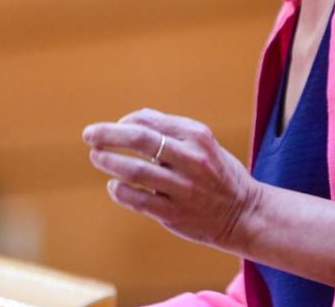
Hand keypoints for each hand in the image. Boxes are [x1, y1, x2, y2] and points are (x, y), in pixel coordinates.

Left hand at [82, 108, 259, 252]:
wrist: (245, 214)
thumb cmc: (218, 172)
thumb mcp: (203, 141)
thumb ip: (170, 129)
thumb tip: (131, 119)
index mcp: (197, 136)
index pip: (148, 121)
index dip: (123, 122)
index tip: (113, 128)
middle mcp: (191, 159)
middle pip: (139, 140)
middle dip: (108, 135)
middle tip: (88, 135)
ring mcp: (183, 188)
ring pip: (135, 171)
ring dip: (109, 162)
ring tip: (97, 157)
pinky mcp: (174, 213)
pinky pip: (138, 200)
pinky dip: (120, 191)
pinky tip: (114, 186)